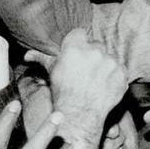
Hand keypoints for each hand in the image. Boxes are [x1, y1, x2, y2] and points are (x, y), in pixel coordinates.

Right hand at [28, 30, 128, 148]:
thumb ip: (42, 59)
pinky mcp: (122, 72)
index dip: (79, 44)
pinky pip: (120, 69)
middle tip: (86, 71)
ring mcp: (110, 61)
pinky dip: (115, 76)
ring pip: (109, 57)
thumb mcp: (52, 72)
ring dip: (104, 65)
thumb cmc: (63, 92)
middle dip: (92, 55)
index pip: (80, 34)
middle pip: (96, 45)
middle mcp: (94, 51)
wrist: (80, 114)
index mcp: (75, 47)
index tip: (77, 54)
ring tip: (95, 80)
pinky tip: (105, 85)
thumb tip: (27, 56)